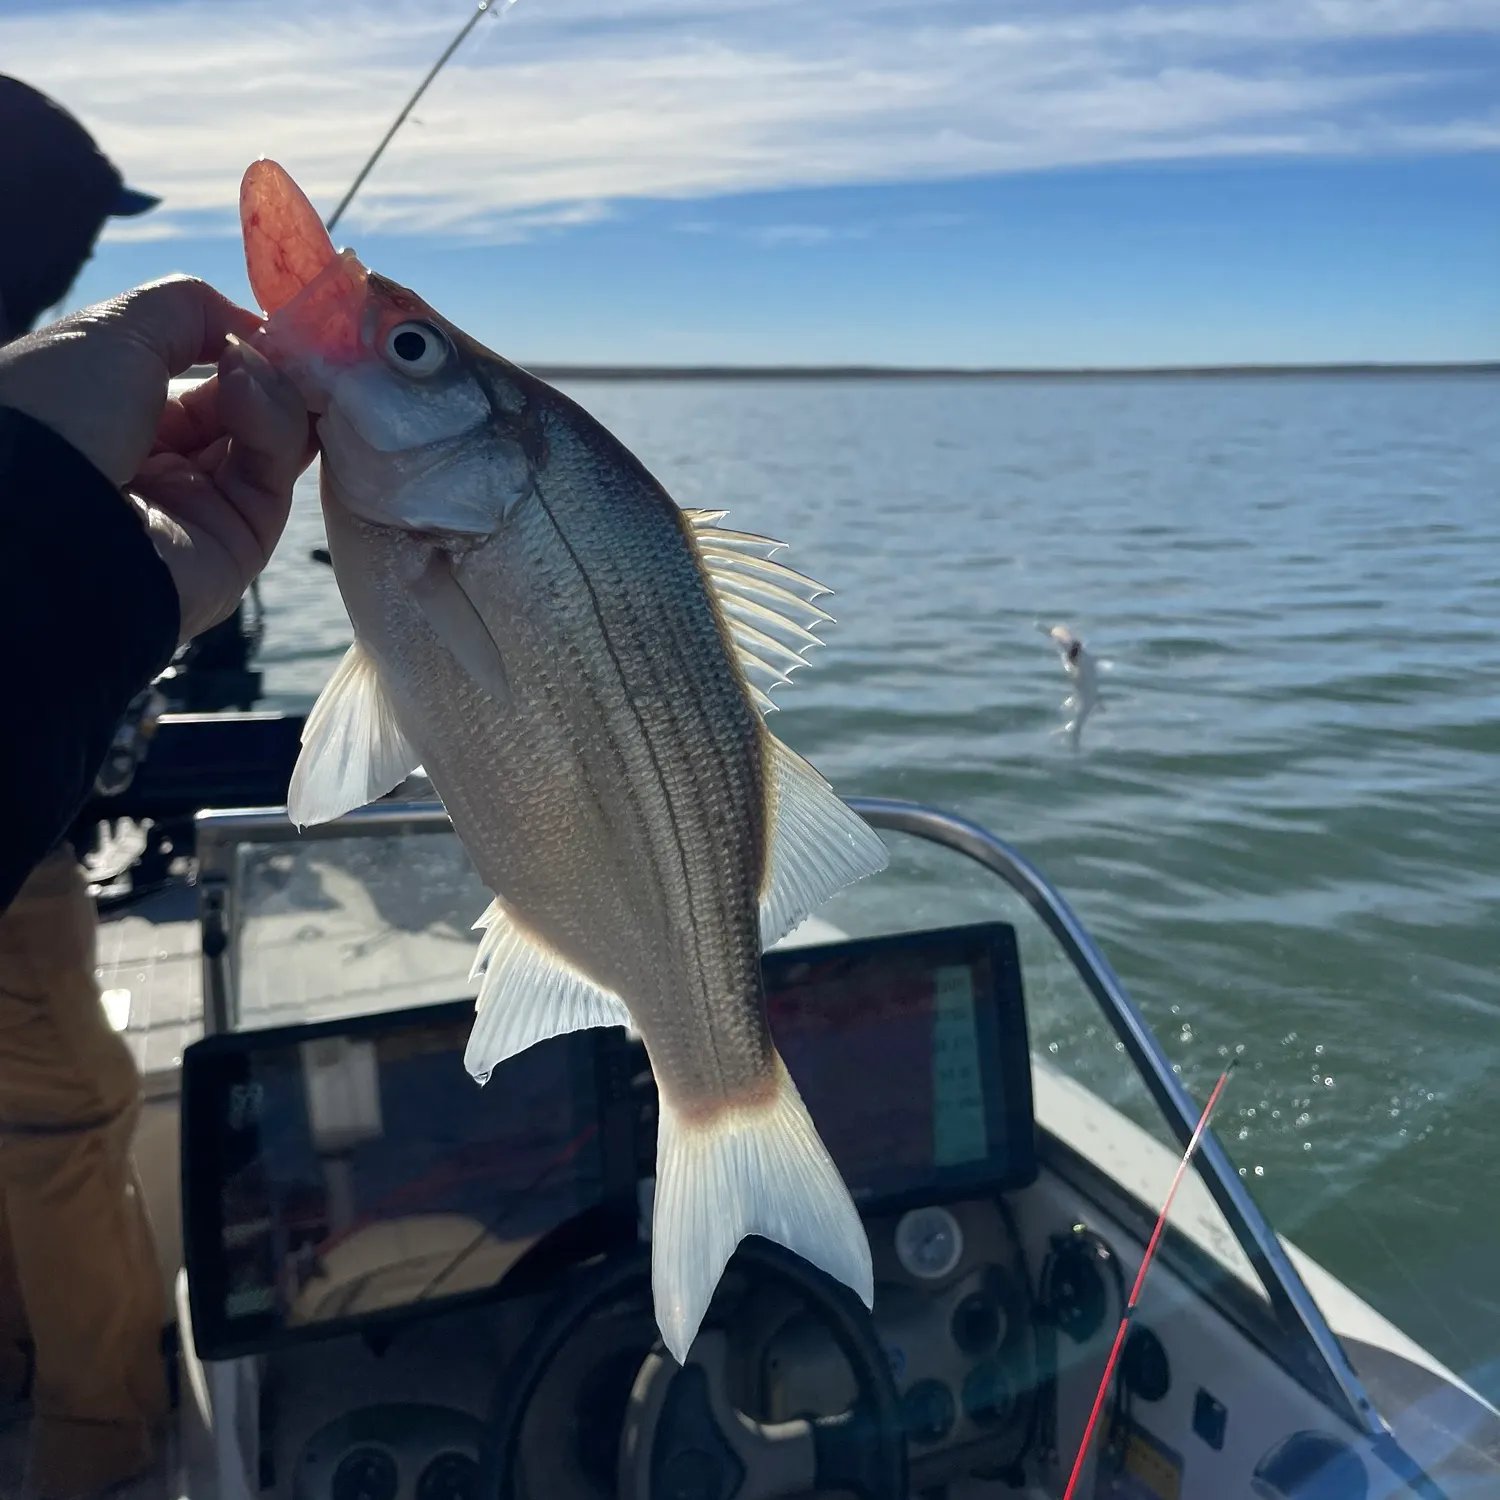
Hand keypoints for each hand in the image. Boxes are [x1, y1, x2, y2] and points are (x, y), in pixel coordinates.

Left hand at [0, 275, 313, 641]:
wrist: (51, 521)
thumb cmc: (62, 411)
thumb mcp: (113, 331)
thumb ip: (187, 310)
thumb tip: (250, 325)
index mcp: (109, 417)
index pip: (192, 379)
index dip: (229, 344)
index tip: (263, 320)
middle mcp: (154, 464)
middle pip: (239, 410)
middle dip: (265, 369)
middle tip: (281, 343)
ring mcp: (197, 508)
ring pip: (265, 442)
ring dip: (269, 394)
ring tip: (247, 371)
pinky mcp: (238, 544)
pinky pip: (271, 479)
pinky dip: (274, 429)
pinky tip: (250, 397)